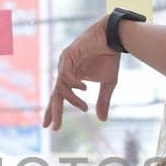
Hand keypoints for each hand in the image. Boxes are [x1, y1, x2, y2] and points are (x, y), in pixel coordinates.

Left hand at [42, 16, 119, 130]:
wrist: (114, 38)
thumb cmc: (110, 57)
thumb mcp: (108, 83)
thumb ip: (103, 101)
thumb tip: (102, 120)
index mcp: (72, 77)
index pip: (59, 96)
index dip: (54, 111)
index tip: (51, 127)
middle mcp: (65, 70)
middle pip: (55, 93)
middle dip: (54, 111)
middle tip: (54, 127)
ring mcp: (65, 62)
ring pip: (61, 86)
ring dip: (72, 99)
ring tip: (84, 107)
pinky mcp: (68, 55)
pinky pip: (65, 74)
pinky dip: (73, 84)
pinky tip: (83, 88)